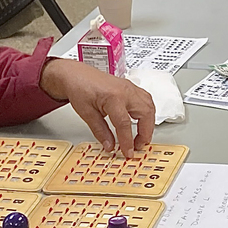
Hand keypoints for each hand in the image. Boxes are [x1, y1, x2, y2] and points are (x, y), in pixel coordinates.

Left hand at [40, 59, 156, 155]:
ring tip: (140, 137)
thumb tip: (110, 146)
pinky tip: (142, 122)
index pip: (125, 124)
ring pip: (150, 107)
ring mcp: (130, 88)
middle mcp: (126, 91)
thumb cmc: (80, 88)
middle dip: (145, 134)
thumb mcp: (86, 114)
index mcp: (113, 97)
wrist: (77, 75)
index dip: (127, 141)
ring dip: (149, 124)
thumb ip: (100, 131)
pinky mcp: (131, 88)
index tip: (127, 152)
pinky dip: (147, 114)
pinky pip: (146, 101)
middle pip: (145, 114)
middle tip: (137, 146)